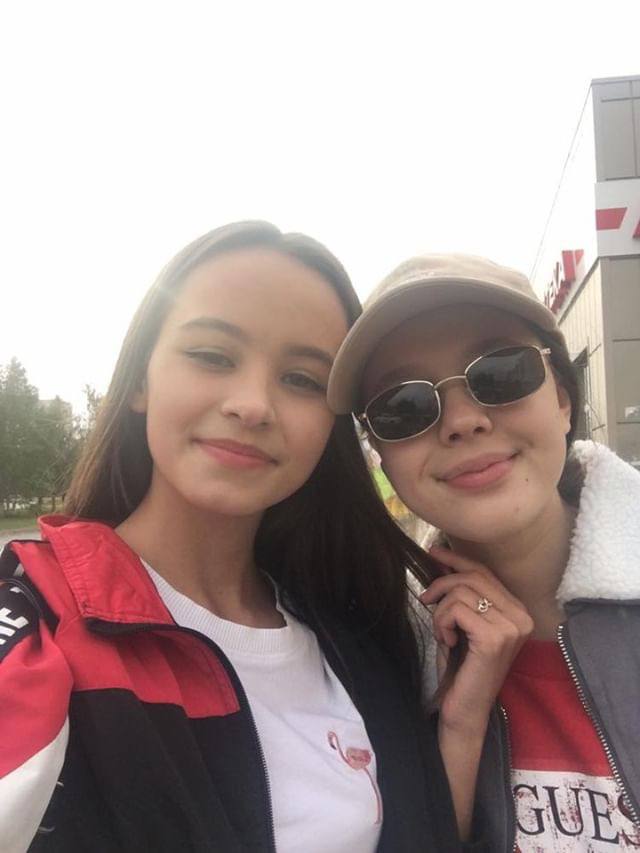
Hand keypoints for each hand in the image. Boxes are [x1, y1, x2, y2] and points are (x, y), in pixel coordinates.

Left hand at [420, 545, 532, 736]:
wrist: (463, 708)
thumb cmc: (460, 666)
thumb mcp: (461, 622)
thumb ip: (461, 594)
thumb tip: (442, 559)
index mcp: (518, 611)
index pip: (485, 572)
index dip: (457, 559)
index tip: (433, 551)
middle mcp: (522, 617)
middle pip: (473, 577)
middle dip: (442, 584)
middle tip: (426, 600)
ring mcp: (511, 627)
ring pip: (461, 592)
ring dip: (440, 611)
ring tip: (443, 633)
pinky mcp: (495, 638)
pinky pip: (456, 610)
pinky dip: (442, 623)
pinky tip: (447, 642)